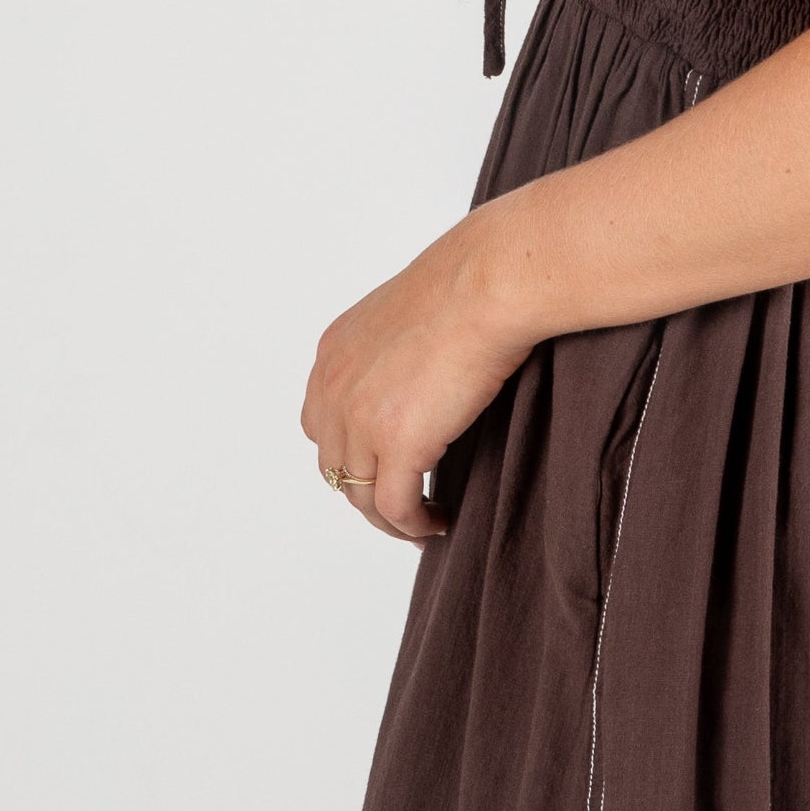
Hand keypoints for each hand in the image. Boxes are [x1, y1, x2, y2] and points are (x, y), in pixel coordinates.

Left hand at [305, 220, 523, 544]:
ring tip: (423, 522)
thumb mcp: (407, 313)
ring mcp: (360, 420)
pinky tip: (437, 522)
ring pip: (361, 495)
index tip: (384, 467)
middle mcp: (334, 388)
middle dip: (367, 490)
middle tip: (404, 503)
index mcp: (333, 353)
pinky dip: (413, 525)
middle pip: (336, 466)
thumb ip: (396, 349)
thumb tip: (422, 376)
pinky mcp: (397, 445)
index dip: (352, 454)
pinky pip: (395, 508)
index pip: (321, 423)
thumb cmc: (470, 285)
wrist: (488, 285)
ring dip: (390, 518)